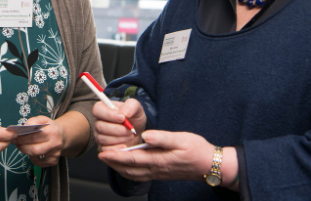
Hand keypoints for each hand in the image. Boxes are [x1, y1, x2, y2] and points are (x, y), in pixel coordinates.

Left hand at [14, 116, 64, 166]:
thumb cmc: (48, 127)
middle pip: (34, 150)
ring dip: (26, 152)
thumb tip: (23, 128)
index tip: (15, 137)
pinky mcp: (53, 161)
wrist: (61, 135)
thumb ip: (32, 121)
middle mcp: (55, 144)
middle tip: (16, 143)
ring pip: (35, 157)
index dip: (22, 138)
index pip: (34, 137)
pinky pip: (38, 162)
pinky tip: (32, 151)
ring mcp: (55, 154)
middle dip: (22, 147)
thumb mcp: (42, 119)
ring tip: (24, 146)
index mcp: (52, 132)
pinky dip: (32, 157)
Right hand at [93, 98, 146, 149]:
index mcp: (102, 108)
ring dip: (119, 139)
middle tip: (130, 130)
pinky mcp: (102, 147)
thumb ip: (131, 105)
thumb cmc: (134, 117)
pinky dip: (116, 148)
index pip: (97, 110)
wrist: (138, 132)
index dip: (109, 115)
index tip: (123, 118)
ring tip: (130, 136)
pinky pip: (105, 150)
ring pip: (102, 139)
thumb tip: (125, 113)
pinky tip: (125, 145)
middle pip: (100, 127)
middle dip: (117, 129)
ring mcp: (99, 135)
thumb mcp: (136, 108)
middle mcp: (97, 121)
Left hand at [98, 130, 214, 181]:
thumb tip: (146, 135)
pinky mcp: (160, 173)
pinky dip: (129, 170)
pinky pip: (140, 175)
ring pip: (133, 173)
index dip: (116, 156)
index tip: (103, 152)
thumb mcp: (182, 139)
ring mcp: (158, 173)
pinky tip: (126, 165)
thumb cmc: (197, 150)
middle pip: (129, 168)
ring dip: (119, 167)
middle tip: (100, 155)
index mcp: (159, 159)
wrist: (210, 165)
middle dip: (113, 162)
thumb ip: (163, 137)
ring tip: (109, 159)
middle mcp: (156, 169)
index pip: (132, 159)